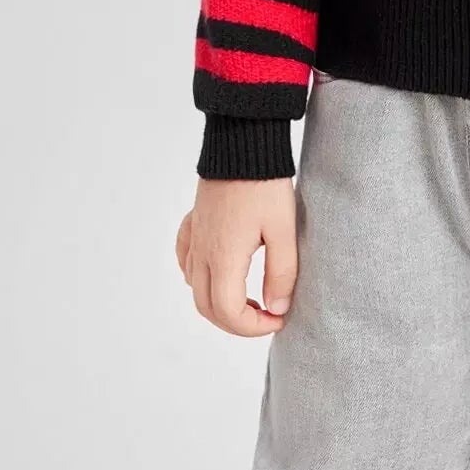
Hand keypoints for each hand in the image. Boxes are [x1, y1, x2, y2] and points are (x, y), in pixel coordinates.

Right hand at [175, 176, 297, 336]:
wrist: (242, 142)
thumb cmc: (265, 185)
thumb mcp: (283, 230)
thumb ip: (282, 273)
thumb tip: (277, 309)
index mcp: (224, 258)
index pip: (228, 312)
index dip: (253, 327)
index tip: (278, 318)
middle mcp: (203, 252)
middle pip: (207, 307)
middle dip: (236, 322)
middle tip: (266, 315)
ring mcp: (195, 236)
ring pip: (195, 287)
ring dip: (219, 303)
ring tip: (249, 297)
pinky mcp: (194, 221)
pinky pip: (186, 259)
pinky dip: (198, 276)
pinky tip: (217, 270)